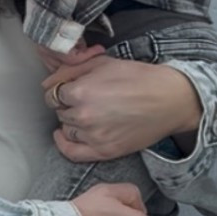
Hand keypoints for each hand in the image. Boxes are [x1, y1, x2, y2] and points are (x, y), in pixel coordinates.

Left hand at [43, 50, 201, 161]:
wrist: (170, 100)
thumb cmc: (139, 78)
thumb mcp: (103, 63)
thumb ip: (70, 71)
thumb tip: (47, 82)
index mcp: (81, 92)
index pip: (52, 94)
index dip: (60, 90)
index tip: (69, 89)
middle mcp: (83, 116)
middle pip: (59, 112)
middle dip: (68, 104)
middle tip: (86, 98)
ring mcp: (93, 136)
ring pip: (67, 129)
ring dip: (72, 121)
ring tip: (89, 112)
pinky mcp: (104, 151)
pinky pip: (72, 152)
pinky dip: (64, 144)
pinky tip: (63, 135)